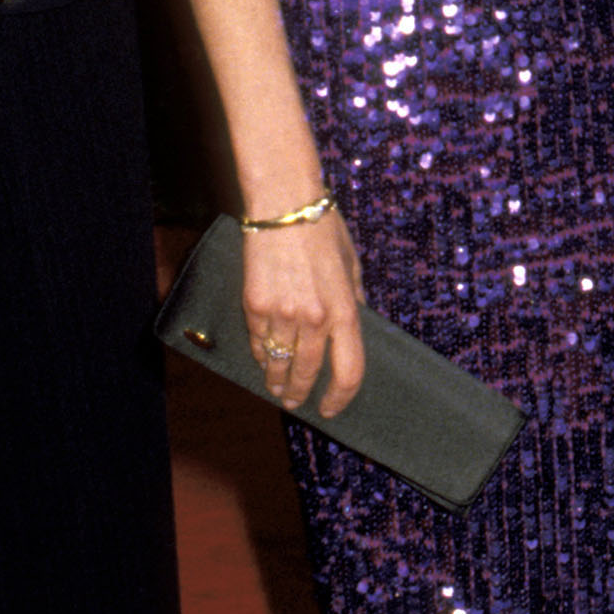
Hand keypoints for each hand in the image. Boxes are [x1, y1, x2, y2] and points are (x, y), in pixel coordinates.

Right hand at [242, 209, 365, 414]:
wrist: (284, 205)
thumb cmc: (323, 229)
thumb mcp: (352, 264)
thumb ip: (355, 300)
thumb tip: (358, 326)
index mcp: (345, 310)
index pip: (349, 371)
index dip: (341, 397)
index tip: (332, 409)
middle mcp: (315, 318)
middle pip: (308, 373)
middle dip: (300, 394)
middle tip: (296, 402)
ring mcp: (283, 313)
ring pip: (278, 363)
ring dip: (276, 380)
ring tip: (276, 388)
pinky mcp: (255, 304)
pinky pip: (258, 341)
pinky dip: (261, 353)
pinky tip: (263, 357)